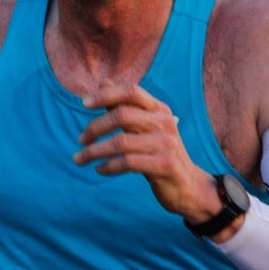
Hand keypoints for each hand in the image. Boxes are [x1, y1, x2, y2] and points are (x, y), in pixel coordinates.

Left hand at [73, 83, 221, 226]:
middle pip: (122, 115)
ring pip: (121, 142)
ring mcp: (166, 144)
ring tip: (80, 159)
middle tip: (80, 140)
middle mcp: (164, 122)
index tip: (84, 103)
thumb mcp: (146, 127)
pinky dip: (108, 166)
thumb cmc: (160, 154)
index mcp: (160, 109)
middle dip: (95, 128)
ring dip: (94, 151)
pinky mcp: (166, 165)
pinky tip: (100, 170)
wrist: (188, 186)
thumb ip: (125, 106)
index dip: (106, 95)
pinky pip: (128, 163)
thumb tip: (103, 82)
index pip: (131, 92)